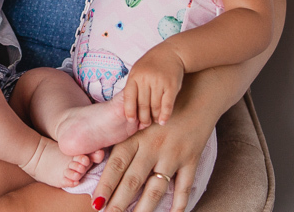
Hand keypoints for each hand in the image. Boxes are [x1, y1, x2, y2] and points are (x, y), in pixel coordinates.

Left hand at [91, 105, 215, 211]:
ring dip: (145, 208)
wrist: (197, 92)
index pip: (116, 165)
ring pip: (156, 187)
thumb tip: (105, 162)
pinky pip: (184, 185)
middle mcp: (152, 146)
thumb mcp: (140, 120)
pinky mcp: (191, 158)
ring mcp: (173, 153)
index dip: (105, 185)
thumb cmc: (161, 107)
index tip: (96, 202)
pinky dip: (179, 202)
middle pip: (133, 180)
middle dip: (119, 202)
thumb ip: (125, 140)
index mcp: (136, 136)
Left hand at [122, 44, 184, 126]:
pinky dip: (165, 115)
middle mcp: (146, 79)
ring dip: (154, 117)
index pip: (129, 97)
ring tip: (154, 121)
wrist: (171, 53)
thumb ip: (133, 86)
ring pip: (155, 106)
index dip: (129, 111)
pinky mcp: (171, 86)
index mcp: (134, 76)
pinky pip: (167, 105)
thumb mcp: (137, 70)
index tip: (131, 120)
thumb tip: (128, 106)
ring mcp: (159, 82)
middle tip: (144, 123)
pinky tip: (163, 121)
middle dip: (143, 117)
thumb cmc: (151, 64)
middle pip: (143, 104)